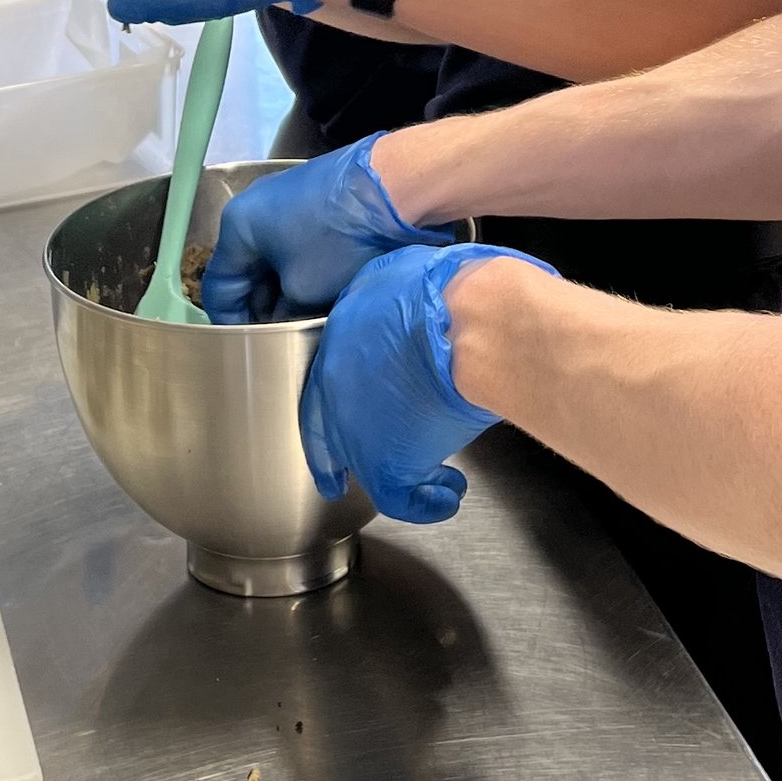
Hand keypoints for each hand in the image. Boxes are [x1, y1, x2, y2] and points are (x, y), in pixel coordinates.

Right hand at [202, 134, 456, 322]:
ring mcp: (285, 199)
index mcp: (237, 226)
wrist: (393, 186)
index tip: (248, 351)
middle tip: (279, 341)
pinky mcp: (315, 198)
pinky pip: (296, 244)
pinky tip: (321, 294)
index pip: (219, 287)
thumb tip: (282, 323)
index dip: (230, 324)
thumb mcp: (304, 290)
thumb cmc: (337, 241)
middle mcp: (254, 207)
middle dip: (260, 309)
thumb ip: (283, 313)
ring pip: (273, 259)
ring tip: (303, 322)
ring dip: (284, 291)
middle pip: (247, 271)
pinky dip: (302, 270)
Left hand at [299, 242, 553, 523]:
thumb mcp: (396, 277)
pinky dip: (428, 503)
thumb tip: (405, 305)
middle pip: (335, 434)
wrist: (459, 321)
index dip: (326, 413)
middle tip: (340, 478)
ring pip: (371, 466)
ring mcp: (357, 434)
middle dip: (346, 455)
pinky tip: (448, 496)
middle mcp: (338, 395)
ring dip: (405, 472)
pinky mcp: (387, 464)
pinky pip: (403, 499)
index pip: (321, 389)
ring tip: (439, 480)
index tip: (327, 431)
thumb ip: (388, 303)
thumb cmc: (440, 291)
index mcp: (338, 346)